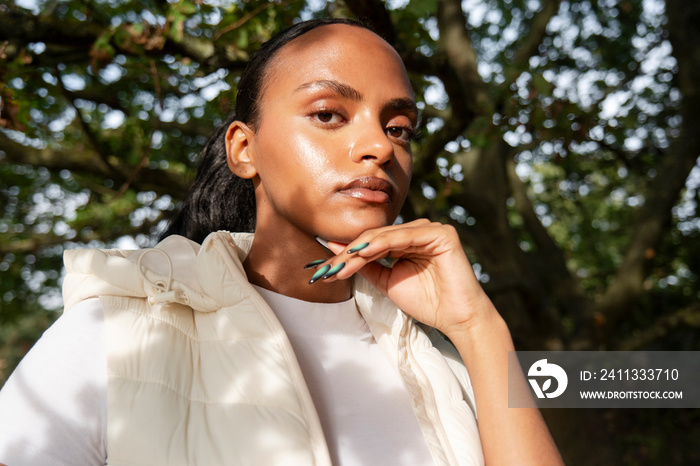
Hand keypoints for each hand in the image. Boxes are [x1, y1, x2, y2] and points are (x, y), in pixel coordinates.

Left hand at [308, 219, 496, 335]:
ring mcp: (430, 229)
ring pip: (386, 236)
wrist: (457, 318)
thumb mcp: (388, 282)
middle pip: (374, 237)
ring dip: (359, 250)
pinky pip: (404, 236)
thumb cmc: (427, 301)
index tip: (322, 268)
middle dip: (348, 254)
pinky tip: (361, 253)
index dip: (346, 255)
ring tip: (339, 264)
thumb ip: (366, 266)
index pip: (370, 242)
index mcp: (406, 240)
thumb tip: (337, 252)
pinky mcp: (441, 233)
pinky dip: (381, 244)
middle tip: (326, 268)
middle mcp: (417, 230)